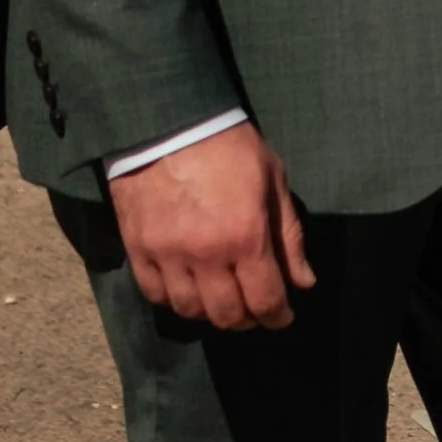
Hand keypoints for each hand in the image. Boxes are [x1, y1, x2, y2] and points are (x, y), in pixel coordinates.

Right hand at [107, 122, 312, 330]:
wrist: (167, 121)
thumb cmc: (229, 145)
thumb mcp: (272, 181)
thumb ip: (288, 236)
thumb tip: (303, 282)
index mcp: (246, 236)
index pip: (265, 299)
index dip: (277, 316)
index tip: (282, 316)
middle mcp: (206, 255)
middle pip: (227, 314)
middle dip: (247, 319)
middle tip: (254, 309)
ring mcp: (167, 255)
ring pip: (189, 310)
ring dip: (210, 313)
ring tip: (221, 299)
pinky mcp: (137, 248)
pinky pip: (154, 293)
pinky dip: (173, 299)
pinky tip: (187, 288)